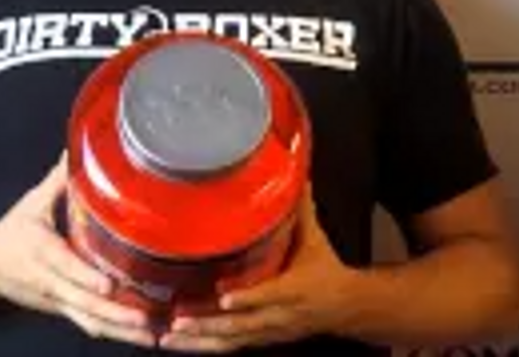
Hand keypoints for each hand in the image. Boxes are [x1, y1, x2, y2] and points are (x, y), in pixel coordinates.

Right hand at [0, 155, 154, 345]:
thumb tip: (77, 150)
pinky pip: (88, 324)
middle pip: (82, 302)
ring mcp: (55, 300)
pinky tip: (139, 336)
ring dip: (119, 330)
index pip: (65, 267)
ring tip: (150, 335)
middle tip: (145, 320)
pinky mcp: (62, 310)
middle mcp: (48, 281)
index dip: (87, 278)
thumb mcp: (32, 203)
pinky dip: (113, 332)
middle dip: (114, 314)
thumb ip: (59, 180)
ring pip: (87, 320)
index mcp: (40, 251)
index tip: (110, 286)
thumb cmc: (12, 233)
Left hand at [160, 192, 358, 351]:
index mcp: (295, 288)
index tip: (224, 297)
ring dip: (201, 341)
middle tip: (179, 321)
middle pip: (242, 325)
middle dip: (209, 326)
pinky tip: (184, 342)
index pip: (270, 294)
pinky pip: (232, 346)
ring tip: (172, 336)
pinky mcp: (262, 338)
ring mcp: (270, 330)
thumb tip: (297, 178)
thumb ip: (301, 210)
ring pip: (233, 341)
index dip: (247, 298)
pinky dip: (206, 346)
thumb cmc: (328, 273)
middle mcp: (280, 314)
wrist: (346, 306)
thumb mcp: (316, 240)